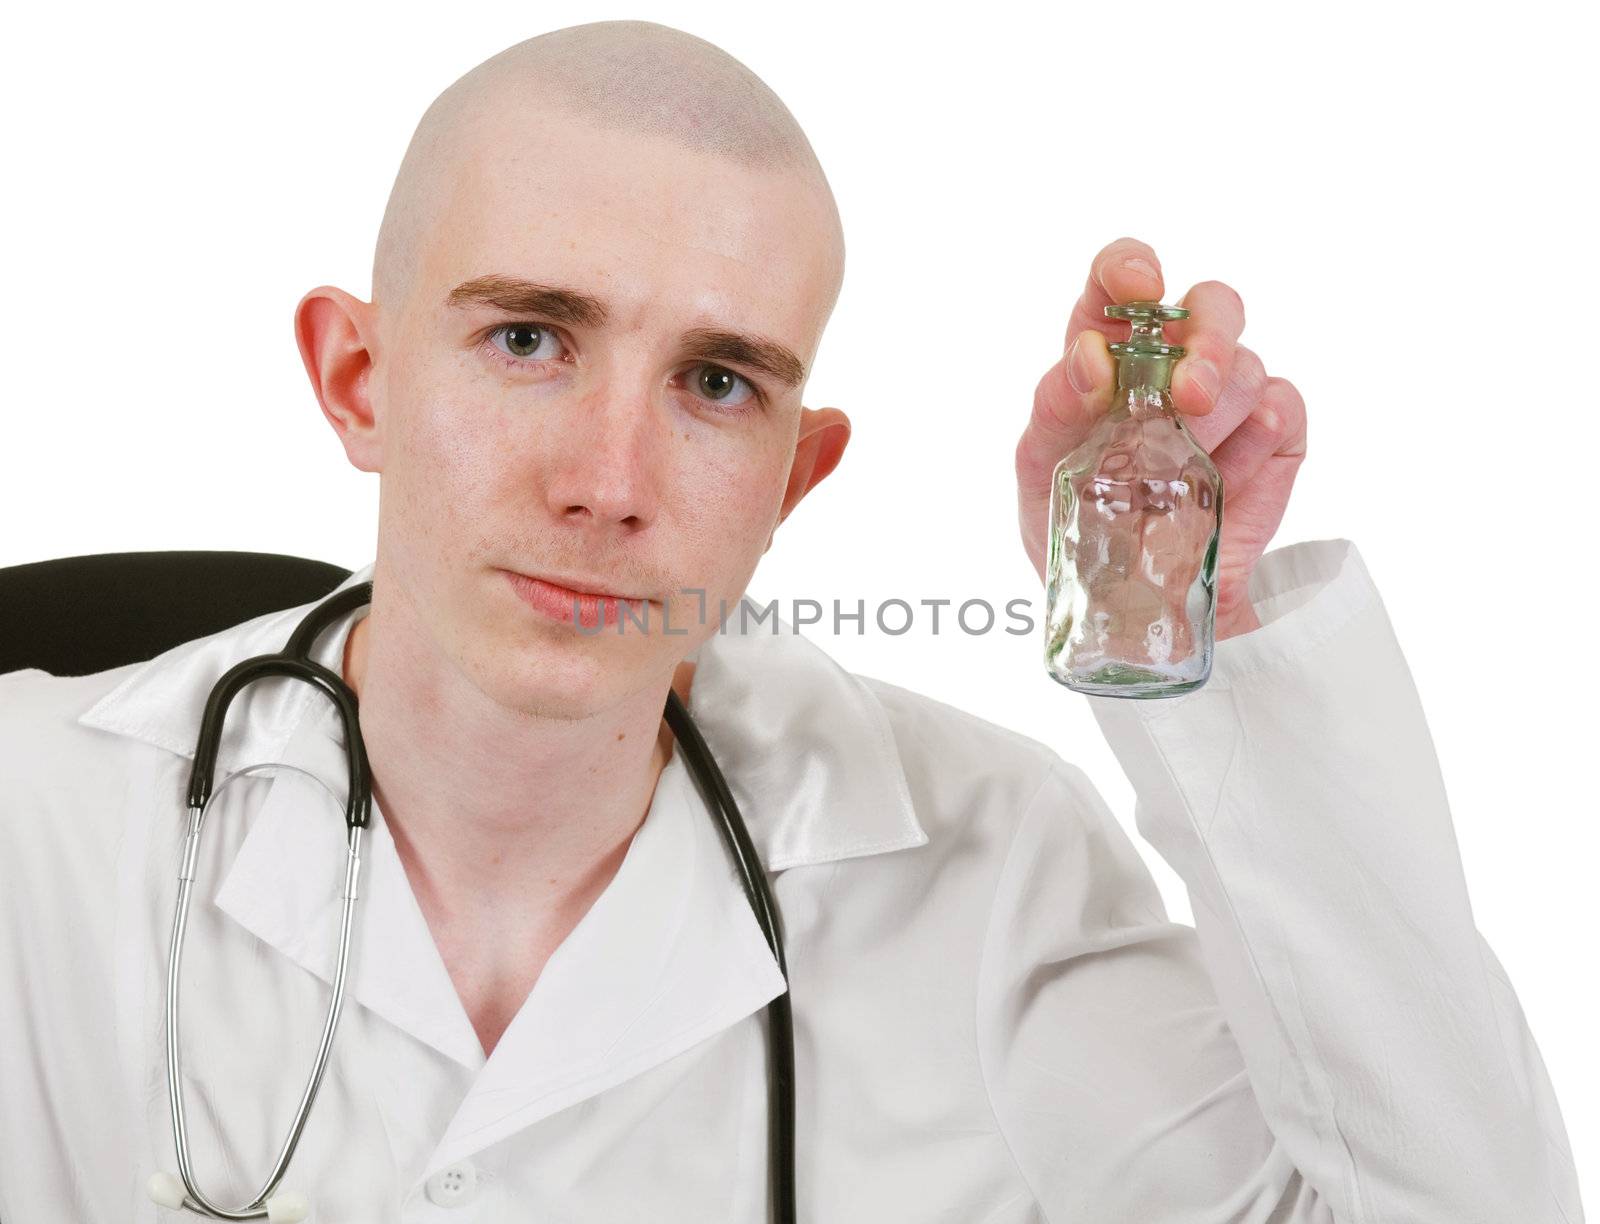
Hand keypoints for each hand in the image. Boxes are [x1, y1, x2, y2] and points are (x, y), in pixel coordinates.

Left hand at [1014, 237, 1308, 639]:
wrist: (1128, 602)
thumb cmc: (1075, 520)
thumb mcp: (1042, 468)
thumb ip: (1055, 406)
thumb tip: (1089, 356)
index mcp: (1107, 352)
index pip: (1121, 278)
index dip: (1132, 265)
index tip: (1139, 286)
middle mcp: (1174, 361)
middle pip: (1212, 305)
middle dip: (1207, 341)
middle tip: (1190, 396)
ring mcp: (1230, 396)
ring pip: (1246, 367)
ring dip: (1218, 418)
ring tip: (1185, 470)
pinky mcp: (1274, 435)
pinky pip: (1284, 409)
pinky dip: (1259, 439)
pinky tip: (1227, 476)